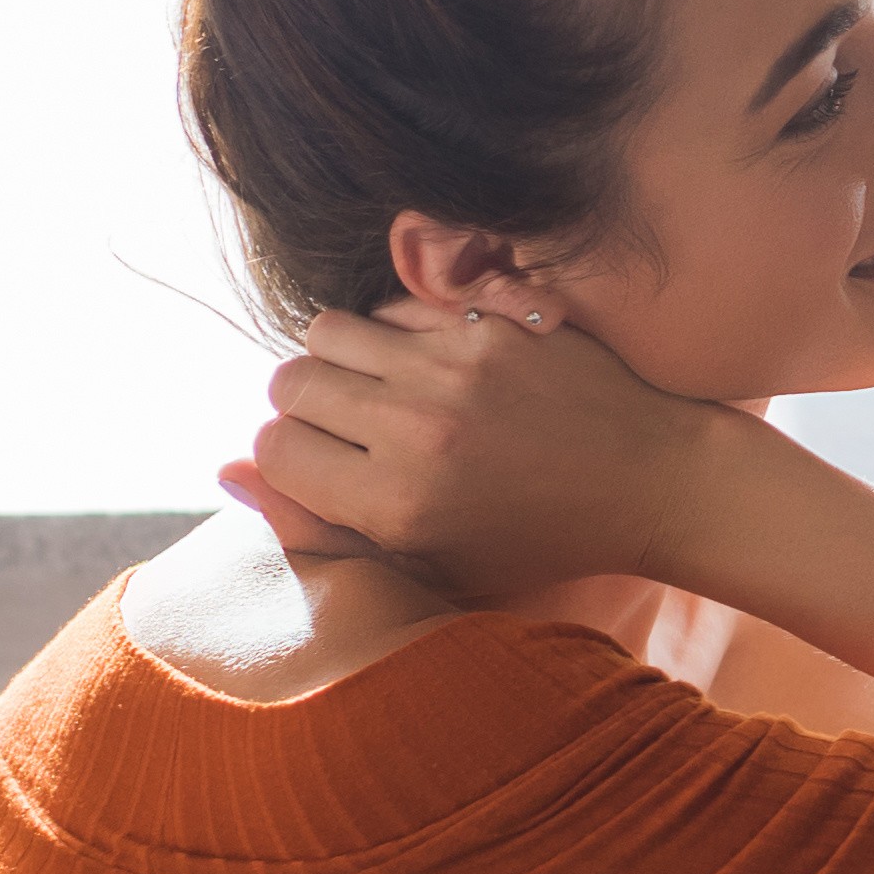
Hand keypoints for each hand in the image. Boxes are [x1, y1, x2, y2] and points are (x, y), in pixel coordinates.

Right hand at [244, 297, 741, 608]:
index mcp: (395, 507)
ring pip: (328, 331)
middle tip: (347, 428)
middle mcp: (416, 432)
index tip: (323, 468)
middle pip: (289, 384)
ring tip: (375, 389)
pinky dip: (393, 335)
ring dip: (337, 359)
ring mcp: (453, 370)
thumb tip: (226, 472)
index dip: (287, 459)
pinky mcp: (488, 325)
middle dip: (303, 407)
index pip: (271, 450)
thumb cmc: (532, 540)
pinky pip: (392, 308)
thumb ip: (321, 526)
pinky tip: (428, 367)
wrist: (647, 481)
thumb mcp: (427, 564)